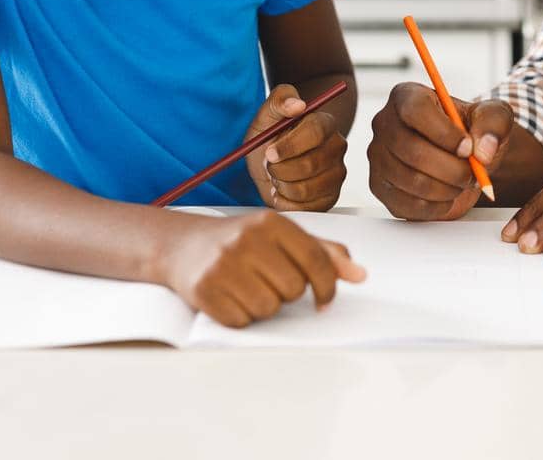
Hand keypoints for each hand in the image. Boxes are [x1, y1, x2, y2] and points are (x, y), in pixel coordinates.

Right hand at [158, 211, 364, 326]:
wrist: (182, 245)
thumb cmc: (240, 241)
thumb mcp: (281, 236)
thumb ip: (323, 253)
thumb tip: (360, 274)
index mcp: (271, 222)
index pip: (316, 260)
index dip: (327, 286)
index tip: (325, 300)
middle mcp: (246, 239)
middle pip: (294, 289)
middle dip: (286, 292)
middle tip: (267, 280)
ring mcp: (223, 264)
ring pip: (269, 308)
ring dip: (263, 306)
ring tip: (248, 287)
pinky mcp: (204, 290)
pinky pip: (242, 321)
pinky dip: (241, 316)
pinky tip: (230, 297)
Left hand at [245, 83, 348, 210]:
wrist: (272, 159)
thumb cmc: (271, 134)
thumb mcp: (267, 114)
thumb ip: (280, 100)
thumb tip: (298, 104)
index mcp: (325, 123)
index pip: (315, 133)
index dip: (290, 145)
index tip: (269, 153)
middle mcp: (337, 148)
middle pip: (310, 164)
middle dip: (279, 168)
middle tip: (269, 165)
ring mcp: (336, 174)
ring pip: (305, 189)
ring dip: (280, 185)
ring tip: (276, 175)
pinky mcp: (330, 197)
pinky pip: (304, 207)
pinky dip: (285, 201)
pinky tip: (282, 190)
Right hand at [367, 81, 514, 220]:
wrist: (465, 158)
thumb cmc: (473, 131)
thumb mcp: (494, 117)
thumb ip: (494, 124)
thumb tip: (482, 150)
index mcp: (407, 96)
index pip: (416, 111)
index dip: (444, 133)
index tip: (468, 148)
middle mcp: (385, 123)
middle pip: (412, 151)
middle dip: (452, 169)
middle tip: (473, 173)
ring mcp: (378, 157)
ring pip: (411, 180)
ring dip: (447, 188)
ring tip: (462, 182)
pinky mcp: (380, 187)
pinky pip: (407, 204)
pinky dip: (436, 206)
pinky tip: (448, 195)